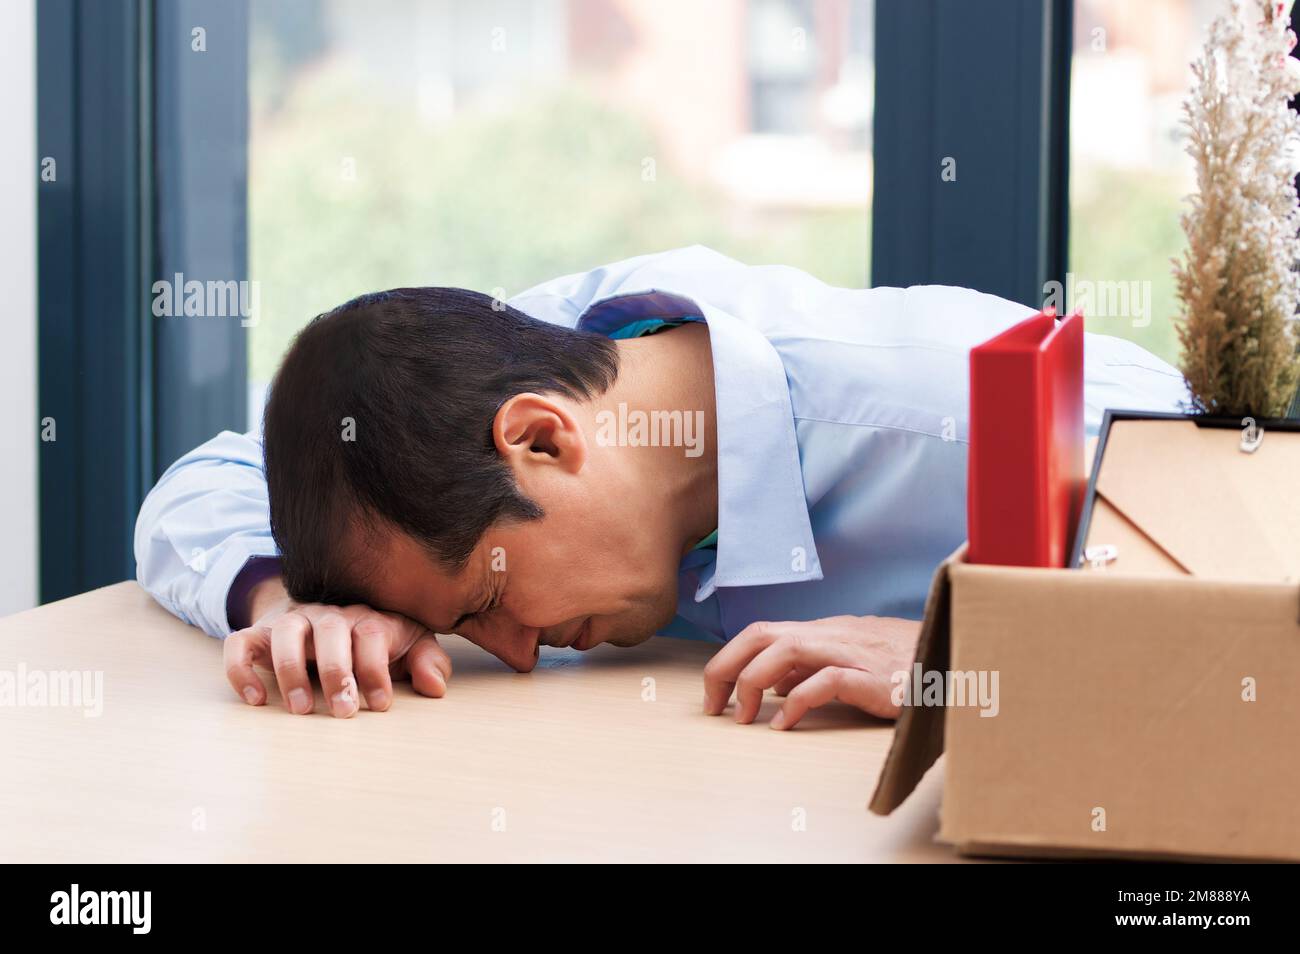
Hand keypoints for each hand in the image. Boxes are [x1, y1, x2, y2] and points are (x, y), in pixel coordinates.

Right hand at [223, 575, 451, 716]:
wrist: (324, 618)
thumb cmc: (373, 641)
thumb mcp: (408, 647)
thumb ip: (426, 662)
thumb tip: (435, 687)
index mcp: (367, 617)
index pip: (372, 633)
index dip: (376, 669)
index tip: (380, 705)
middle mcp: (328, 615)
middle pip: (331, 629)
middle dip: (337, 671)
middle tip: (343, 712)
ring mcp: (291, 622)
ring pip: (285, 632)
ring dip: (291, 669)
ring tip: (300, 710)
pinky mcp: (258, 634)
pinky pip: (240, 644)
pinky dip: (242, 669)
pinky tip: (255, 700)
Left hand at [702, 615, 920, 728]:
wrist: (957, 664)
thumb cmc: (904, 666)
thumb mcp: (851, 661)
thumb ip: (812, 668)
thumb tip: (772, 684)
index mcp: (824, 630)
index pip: (761, 631)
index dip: (729, 659)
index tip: (714, 693)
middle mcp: (833, 634)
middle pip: (762, 633)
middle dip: (727, 666)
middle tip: (713, 705)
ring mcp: (854, 652)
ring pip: (787, 649)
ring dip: (754, 681)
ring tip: (743, 717)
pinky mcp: (875, 677)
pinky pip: (827, 681)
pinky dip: (798, 701)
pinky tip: (784, 724)